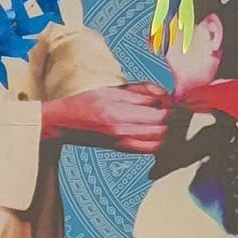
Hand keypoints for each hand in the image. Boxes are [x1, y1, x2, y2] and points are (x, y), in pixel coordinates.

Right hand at [41, 85, 170, 153]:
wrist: (64, 123)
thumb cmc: (85, 101)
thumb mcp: (112, 88)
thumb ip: (140, 91)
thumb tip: (164, 94)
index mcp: (120, 110)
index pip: (159, 112)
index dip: (171, 106)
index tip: (172, 100)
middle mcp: (122, 129)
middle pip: (163, 128)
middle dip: (171, 119)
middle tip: (171, 109)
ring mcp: (122, 142)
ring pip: (159, 141)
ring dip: (165, 131)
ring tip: (163, 120)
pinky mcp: (121, 148)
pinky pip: (148, 149)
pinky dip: (156, 141)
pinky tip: (154, 131)